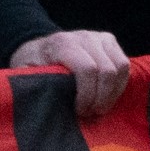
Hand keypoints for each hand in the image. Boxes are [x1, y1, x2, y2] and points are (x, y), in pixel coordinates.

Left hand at [9, 28, 131, 118]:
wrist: (39, 47)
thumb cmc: (33, 65)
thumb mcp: (25, 74)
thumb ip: (32, 84)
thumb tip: (38, 101)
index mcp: (63, 44)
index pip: (87, 69)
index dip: (87, 95)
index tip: (78, 110)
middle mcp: (84, 36)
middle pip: (107, 71)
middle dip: (101, 98)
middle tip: (90, 113)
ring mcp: (99, 37)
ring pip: (120, 67)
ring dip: (112, 93)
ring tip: (98, 107)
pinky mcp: (110, 41)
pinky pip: (125, 66)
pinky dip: (119, 85)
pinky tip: (105, 97)